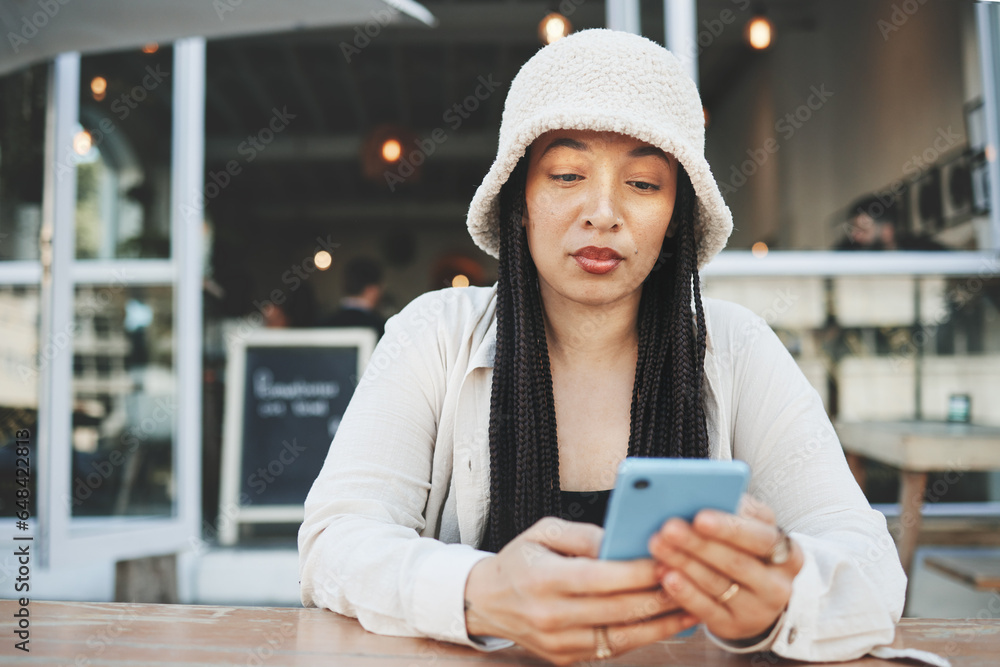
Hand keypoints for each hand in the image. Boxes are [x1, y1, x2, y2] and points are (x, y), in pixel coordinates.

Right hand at [465, 517, 696, 664]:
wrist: (485, 601)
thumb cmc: (519, 560)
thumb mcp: (542, 533)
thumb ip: (582, 534)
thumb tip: (621, 540)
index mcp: (543, 578)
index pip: (600, 577)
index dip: (637, 571)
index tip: (668, 559)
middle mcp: (550, 615)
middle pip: (617, 609)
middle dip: (658, 595)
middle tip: (691, 579)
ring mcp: (559, 642)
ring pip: (621, 636)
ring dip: (660, 623)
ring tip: (692, 605)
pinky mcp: (566, 658)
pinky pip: (613, 648)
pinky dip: (643, 636)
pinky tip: (666, 622)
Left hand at [648, 495, 803, 642]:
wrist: (760, 598)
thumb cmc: (751, 552)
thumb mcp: (755, 529)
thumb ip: (739, 511)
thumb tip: (706, 492)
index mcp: (788, 553)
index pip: (760, 538)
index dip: (729, 528)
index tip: (699, 516)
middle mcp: (777, 585)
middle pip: (736, 562)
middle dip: (698, 544)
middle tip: (668, 528)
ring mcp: (757, 610)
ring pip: (717, 584)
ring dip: (684, 563)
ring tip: (658, 546)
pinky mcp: (733, 626)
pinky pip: (706, 609)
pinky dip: (684, 592)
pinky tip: (666, 575)